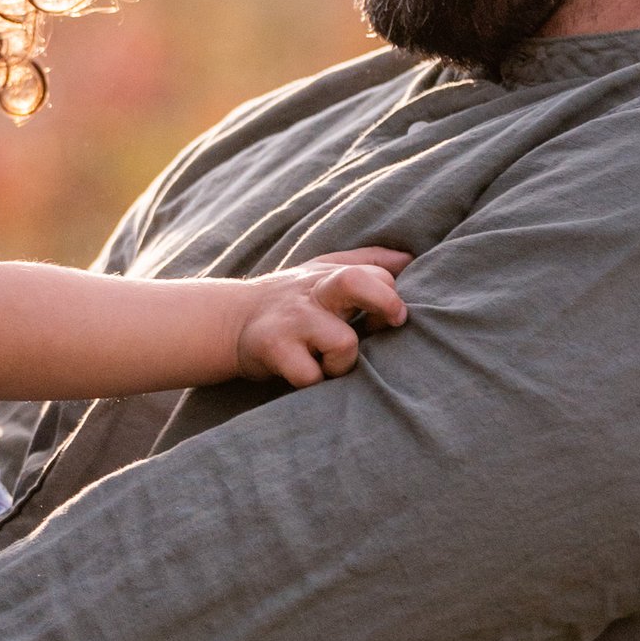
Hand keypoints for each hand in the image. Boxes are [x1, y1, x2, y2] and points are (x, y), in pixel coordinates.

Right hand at [232, 246, 410, 387]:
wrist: (229, 320)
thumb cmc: (292, 299)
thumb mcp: (324, 271)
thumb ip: (367, 263)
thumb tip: (410, 259)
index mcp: (329, 275)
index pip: (376, 275)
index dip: (391, 298)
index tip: (389, 318)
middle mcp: (311, 293)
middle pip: (355, 282)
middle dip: (385, 302)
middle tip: (394, 322)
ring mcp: (292, 321)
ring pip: (343, 342)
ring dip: (343, 362)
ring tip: (328, 363)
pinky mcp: (274, 349)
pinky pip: (311, 375)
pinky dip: (314, 381)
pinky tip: (306, 373)